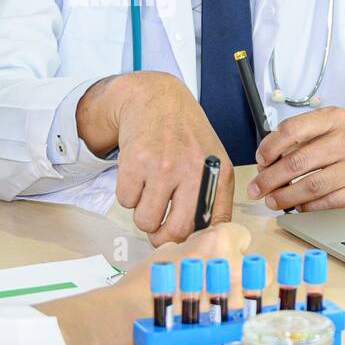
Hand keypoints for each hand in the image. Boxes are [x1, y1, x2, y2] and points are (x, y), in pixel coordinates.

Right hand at [38, 220, 251, 344]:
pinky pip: (245, 316)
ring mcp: (237, 297)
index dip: (232, 244)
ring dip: (241, 296)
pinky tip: (216, 318)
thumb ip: (198, 246)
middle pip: (258, 266)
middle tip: (224, 280)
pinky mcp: (233, 322)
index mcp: (217, 242)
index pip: (242, 235)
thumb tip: (209, 250)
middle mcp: (233, 267)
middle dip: (245, 272)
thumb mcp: (172, 249)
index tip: (224, 253)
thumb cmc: (146, 282)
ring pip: (255, 294)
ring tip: (217, 302)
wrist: (134, 315)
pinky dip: (234, 317)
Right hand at [79, 71, 235, 246]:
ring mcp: (163, 166)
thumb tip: (205, 237)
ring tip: (149, 193)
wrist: (157, 99)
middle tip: (159, 229)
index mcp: (219, 174)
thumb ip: (213, 198)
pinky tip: (138, 176)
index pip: (213, 225)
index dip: (197, 242)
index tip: (186, 244)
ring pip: (145, 220)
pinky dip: (128, 195)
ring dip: (143, 214)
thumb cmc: (186, 134)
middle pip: (176, 231)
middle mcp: (193, 170)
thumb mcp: (213, 161)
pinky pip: (125, 202)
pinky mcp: (135, 162)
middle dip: (163, 236)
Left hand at [246, 107, 344, 211]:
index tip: (260, 160)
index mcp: (334, 119)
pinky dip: (308, 207)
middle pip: (297, 162)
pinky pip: (328, 202)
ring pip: (311, 186)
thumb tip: (270, 159)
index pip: (292, 130)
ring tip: (273, 200)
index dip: (269, 147)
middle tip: (257, 188)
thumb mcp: (335, 124)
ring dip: (285, 197)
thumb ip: (305, 137)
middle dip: (270, 178)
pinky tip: (298, 206)